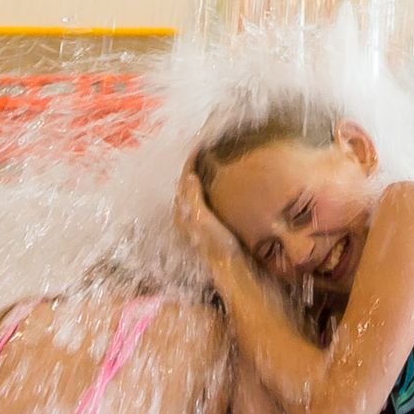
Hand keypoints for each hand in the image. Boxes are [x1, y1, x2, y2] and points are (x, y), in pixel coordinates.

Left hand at [173, 160, 240, 275]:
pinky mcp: (205, 225)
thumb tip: (189, 176)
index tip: (200, 145)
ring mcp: (195, 221)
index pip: (184, 179)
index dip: (191, 161)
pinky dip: (205, 188)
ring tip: (210, 163)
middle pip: (186, 184)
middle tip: (205, 150)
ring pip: (192, 192)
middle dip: (193, 167)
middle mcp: (186, 215)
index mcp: (183, 210)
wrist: (229, 267)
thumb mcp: (203, 220)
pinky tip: (215, 187)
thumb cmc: (217, 244)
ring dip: (198, 177)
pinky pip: (201, 199)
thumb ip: (194, 199)